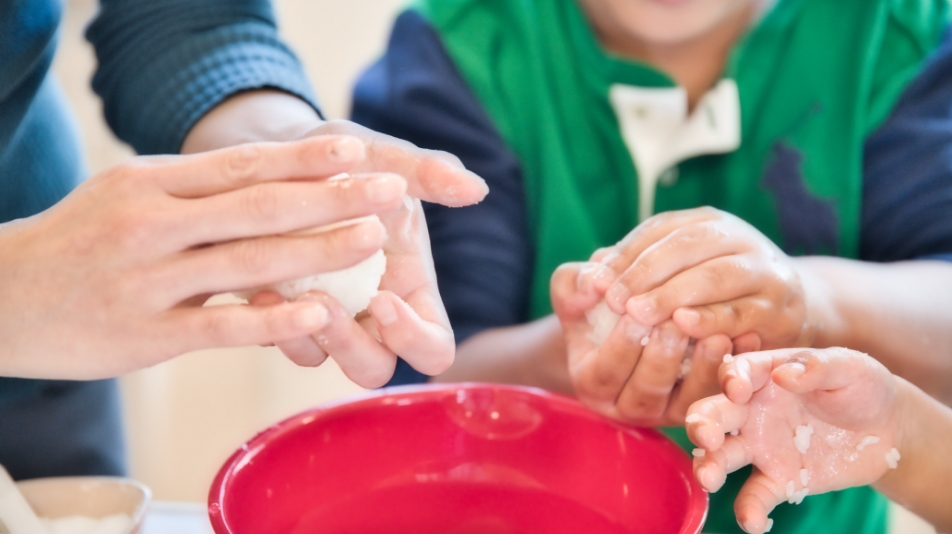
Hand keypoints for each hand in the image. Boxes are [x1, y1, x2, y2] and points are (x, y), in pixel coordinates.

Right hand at [0, 136, 410, 378]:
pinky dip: (274, 317)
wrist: (2, 297)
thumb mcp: (127, 195)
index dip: (304, 158)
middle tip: (392, 192)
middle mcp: (151, 223)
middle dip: (333, 198)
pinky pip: (221, 325)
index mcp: (149, 181)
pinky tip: (320, 313)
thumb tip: (273, 178)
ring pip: (248, 261)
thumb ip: (194, 191)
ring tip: (373, 241)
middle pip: (257, 206)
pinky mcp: (145, 335)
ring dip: (319, 250)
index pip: (241, 164)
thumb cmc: (80, 242)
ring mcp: (148, 280)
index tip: (356, 152)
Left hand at [183, 92, 488, 386]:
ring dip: (303, 335)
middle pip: (375, 368)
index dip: (415, 337)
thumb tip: (477, 188)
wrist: (281, 155)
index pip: (434, 346)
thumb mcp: (384, 158)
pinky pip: (278, 338)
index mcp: (410, 288)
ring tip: (277, 289)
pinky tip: (253, 284)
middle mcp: (370, 314)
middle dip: (351, 346)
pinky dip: (267, 319)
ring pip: (321, 360)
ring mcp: (325, 318)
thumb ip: (428, 174)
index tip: (384, 297)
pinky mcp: (282, 313)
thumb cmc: (345, 158)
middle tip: (324, 305)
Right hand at [552, 260, 733, 425]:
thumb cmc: (599, 303)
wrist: (631, 319)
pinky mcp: (702, 405)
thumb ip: (576, 284)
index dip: (620, 345)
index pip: (604, 373)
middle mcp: (628, 406)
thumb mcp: (577, 291)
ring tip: (716, 333)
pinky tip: (746, 336)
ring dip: (703, 368)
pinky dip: (733, 368)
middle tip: (678, 321)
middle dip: (662, 357)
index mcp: (592, 383)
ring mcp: (667, 411)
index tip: (636, 313)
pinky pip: (718, 395)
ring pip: (686, 401)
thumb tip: (598, 281)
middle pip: (646, 392)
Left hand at [599, 207, 806, 349]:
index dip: (627, 254)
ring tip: (639, 313)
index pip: (661, 229)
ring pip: (716, 276)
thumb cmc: (714, 295)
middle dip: (646, 274)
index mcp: (708, 222)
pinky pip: (743, 311)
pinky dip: (712, 317)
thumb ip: (634, 267)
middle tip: (614, 301)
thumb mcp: (676, 271)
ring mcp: (764, 270)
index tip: (597, 281)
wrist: (789, 312)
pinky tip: (683, 325)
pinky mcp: (780, 307)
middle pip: (687, 247)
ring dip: (674, 294)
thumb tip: (592, 269)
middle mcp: (739, 238)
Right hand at [686, 348, 902, 533]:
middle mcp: (753, 410)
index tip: (738, 390)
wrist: (888, 429)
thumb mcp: (849, 367)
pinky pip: (755, 496)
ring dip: (708, 466)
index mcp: (766, 375)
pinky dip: (749, 510)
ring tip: (708, 479)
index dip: (732, 379)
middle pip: (715, 414)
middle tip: (705, 438)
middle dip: (702, 425)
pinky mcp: (779, 478)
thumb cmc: (862, 387)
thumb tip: (783, 373)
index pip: (738, 372)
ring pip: (723, 456)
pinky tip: (753, 524)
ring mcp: (762, 447)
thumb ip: (817, 367)